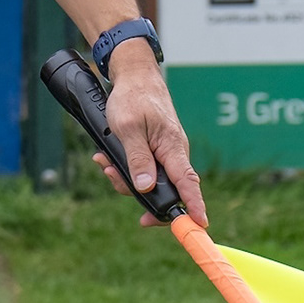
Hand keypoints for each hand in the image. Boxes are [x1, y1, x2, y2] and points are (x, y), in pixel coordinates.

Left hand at [99, 43, 205, 229]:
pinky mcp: (155, 152)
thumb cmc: (133, 99)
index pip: (187, 183)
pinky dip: (124, 168)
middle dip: (136, 193)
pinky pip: (142, 170)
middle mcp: (174, 154)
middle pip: (164, 190)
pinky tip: (106, 158)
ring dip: (123, 178)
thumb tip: (146, 188)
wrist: (135, 78)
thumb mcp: (129, 129)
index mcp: (173, 148)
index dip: (194, 205)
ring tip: (104, 162)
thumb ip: (138, 159)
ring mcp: (165, 154)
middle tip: (111, 176)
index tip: (199, 224)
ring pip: (148, 182)